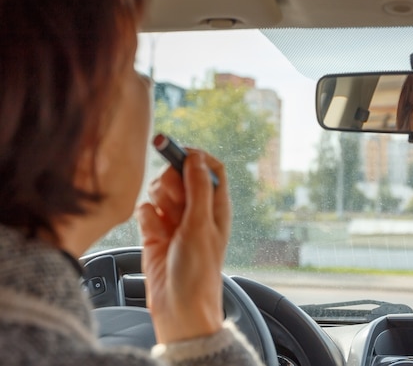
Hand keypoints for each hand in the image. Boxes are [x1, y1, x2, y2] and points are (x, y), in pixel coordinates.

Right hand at [135, 149, 229, 343]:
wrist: (178, 307)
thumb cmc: (199, 271)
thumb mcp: (202, 224)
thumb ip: (198, 188)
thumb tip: (195, 157)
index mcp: (216, 206)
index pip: (210, 167)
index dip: (195, 157)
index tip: (179, 156)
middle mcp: (196, 210)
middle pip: (180, 174)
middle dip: (173, 182)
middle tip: (176, 203)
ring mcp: (175, 220)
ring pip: (160, 190)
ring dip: (159, 201)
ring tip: (167, 224)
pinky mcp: (154, 231)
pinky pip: (145, 210)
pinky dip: (147, 219)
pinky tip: (155, 236)